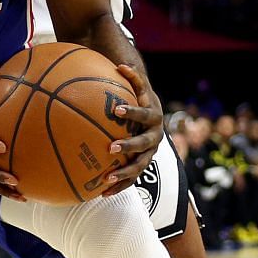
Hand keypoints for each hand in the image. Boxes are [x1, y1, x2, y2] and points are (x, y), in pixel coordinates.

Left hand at [98, 63, 161, 197]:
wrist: (154, 118)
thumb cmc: (140, 98)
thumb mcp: (139, 87)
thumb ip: (132, 77)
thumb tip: (121, 64)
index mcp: (154, 116)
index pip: (145, 113)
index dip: (132, 112)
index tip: (116, 109)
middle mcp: (155, 136)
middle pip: (143, 144)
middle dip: (128, 146)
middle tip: (110, 147)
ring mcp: (150, 153)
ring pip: (139, 166)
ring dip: (123, 174)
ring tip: (105, 179)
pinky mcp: (143, 165)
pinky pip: (132, 178)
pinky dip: (118, 186)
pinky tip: (101, 194)